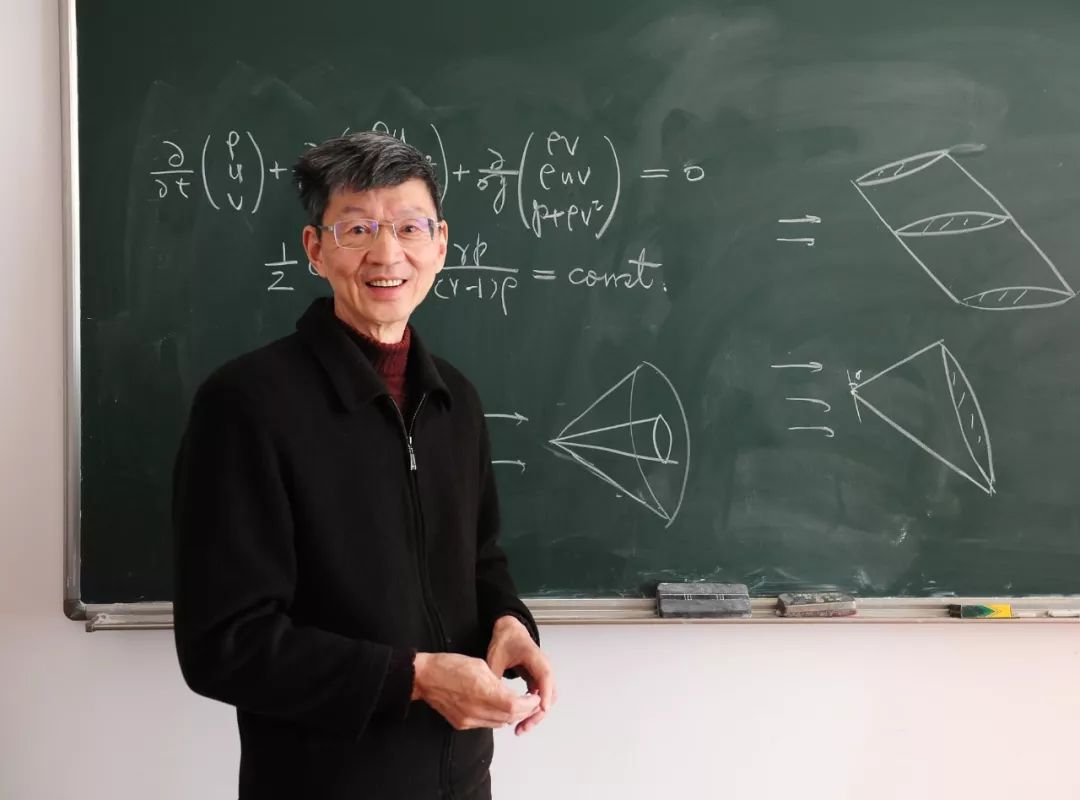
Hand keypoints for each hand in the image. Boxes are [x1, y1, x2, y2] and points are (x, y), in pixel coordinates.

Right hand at [411, 652, 539, 730]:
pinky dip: (497, 718)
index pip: (515, 706)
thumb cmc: (449, 666)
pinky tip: (499, 708)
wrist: (425, 678)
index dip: (529, 704)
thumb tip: (511, 695)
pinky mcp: (462, 724)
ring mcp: (468, 719)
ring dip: (512, 716)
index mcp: (482, 691)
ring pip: (500, 723)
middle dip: (524, 710)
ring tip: (518, 705)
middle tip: (531, 702)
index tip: (535, 698)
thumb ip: (498, 682)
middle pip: (509, 717)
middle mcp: (476, 709)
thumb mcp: (480, 665)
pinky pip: (486, 725)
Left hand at [486, 616, 556, 734]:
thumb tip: (488, 696)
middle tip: (524, 726)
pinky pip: (539, 697)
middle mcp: (542, 666)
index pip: (545, 676)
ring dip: (536, 713)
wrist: (510, 630)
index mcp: (534, 656)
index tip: (541, 708)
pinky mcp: (537, 679)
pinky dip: (533, 708)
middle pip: (549, 693)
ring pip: (546, 698)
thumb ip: (494, 676)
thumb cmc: (506, 639)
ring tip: (522, 727)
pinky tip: (521, 718)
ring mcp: (541, 674)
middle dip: (538, 712)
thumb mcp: (496, 657)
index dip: (544, 694)